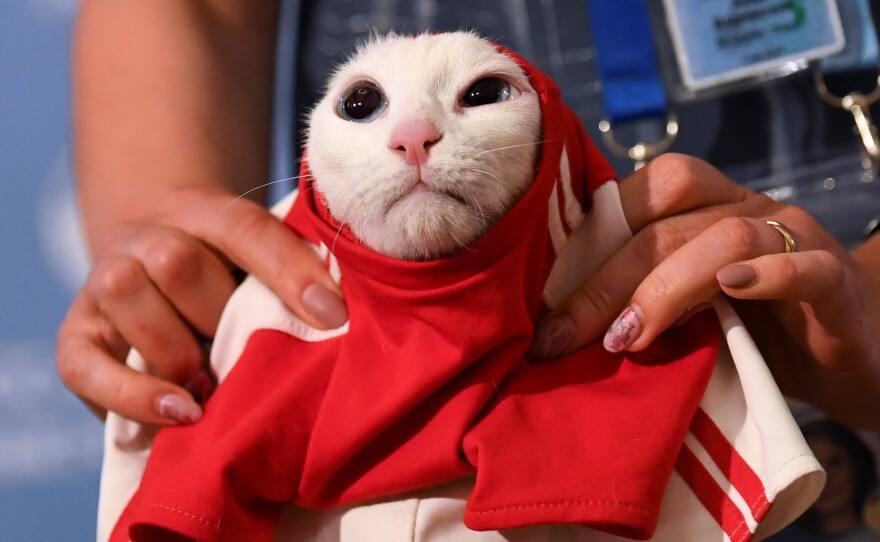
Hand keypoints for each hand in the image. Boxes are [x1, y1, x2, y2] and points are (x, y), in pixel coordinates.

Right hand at [56, 184, 347, 424]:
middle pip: (178, 262)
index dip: (290, 270)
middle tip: (248, 355)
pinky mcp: (76, 336)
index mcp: (202, 211)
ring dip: (176, 349)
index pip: (246, 228)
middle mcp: (145, 236)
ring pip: (126, 290)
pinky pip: (84, 364)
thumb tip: (332, 324)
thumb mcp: (257, 269)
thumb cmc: (227, 282)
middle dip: (219, 316)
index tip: (334, 316)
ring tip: (212, 387)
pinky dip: (132, 394)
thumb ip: (286, 283)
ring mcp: (102, 282)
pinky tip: (180, 413)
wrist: (154, 277)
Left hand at [528, 154, 879, 427]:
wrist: (850, 354)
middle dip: (606, 281)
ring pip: (726, 238)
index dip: (591, 238)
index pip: (647, 191)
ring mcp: (796, 240)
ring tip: (627, 339)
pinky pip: (805, 268)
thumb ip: (641, 299)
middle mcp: (747, 209)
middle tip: (563, 338)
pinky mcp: (836, 283)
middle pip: (669, 221)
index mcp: (706, 207)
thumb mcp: (688, 312)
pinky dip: (767, 276)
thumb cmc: (755, 330)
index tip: (545, 303)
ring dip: (666, 288)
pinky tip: (731, 293)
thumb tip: (556, 324)